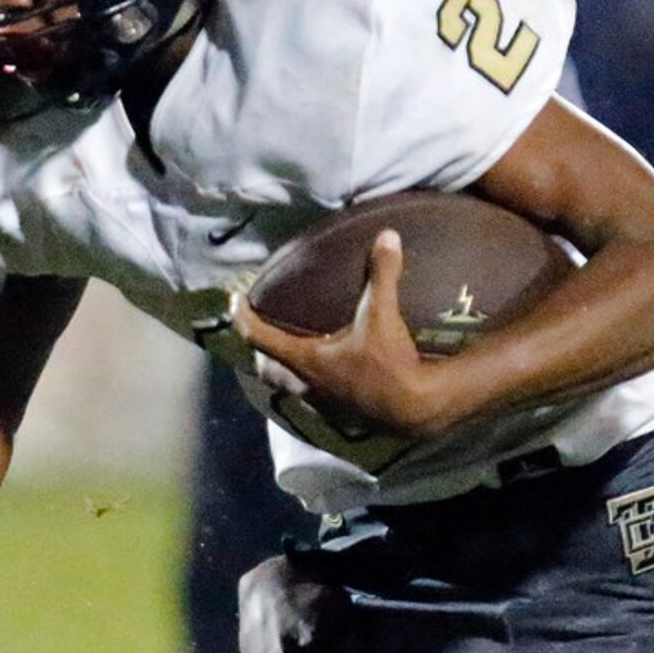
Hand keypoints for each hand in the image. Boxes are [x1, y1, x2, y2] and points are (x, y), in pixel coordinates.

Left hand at [234, 229, 448, 436]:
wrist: (419, 410)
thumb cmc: (392, 364)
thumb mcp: (383, 316)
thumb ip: (382, 275)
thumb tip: (387, 236)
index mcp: (306, 360)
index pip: (259, 336)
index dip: (242, 316)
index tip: (234, 300)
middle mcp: (307, 385)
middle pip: (268, 368)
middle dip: (261, 349)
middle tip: (262, 329)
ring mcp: (323, 405)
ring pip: (291, 387)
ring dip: (286, 370)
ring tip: (294, 350)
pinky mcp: (342, 416)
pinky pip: (315, 398)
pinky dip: (313, 383)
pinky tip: (330, 374)